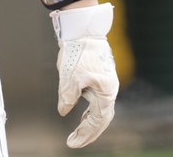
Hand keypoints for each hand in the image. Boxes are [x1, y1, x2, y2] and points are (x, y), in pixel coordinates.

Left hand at [51, 2, 118, 148]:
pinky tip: (81, 116)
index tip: (72, 143)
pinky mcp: (100, 79)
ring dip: (88, 123)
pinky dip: (89, 112)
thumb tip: (63, 111)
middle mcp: (109, 90)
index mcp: (106, 91)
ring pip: (100, 111)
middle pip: (101, 119)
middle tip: (73, 142)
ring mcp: (105, 84)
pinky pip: (97, 101)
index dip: (85, 134)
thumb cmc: (78, 51)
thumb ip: (68, 96)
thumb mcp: (70, 76)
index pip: (97, 121)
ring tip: (76, 134)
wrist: (84, 29)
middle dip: (88, 132)